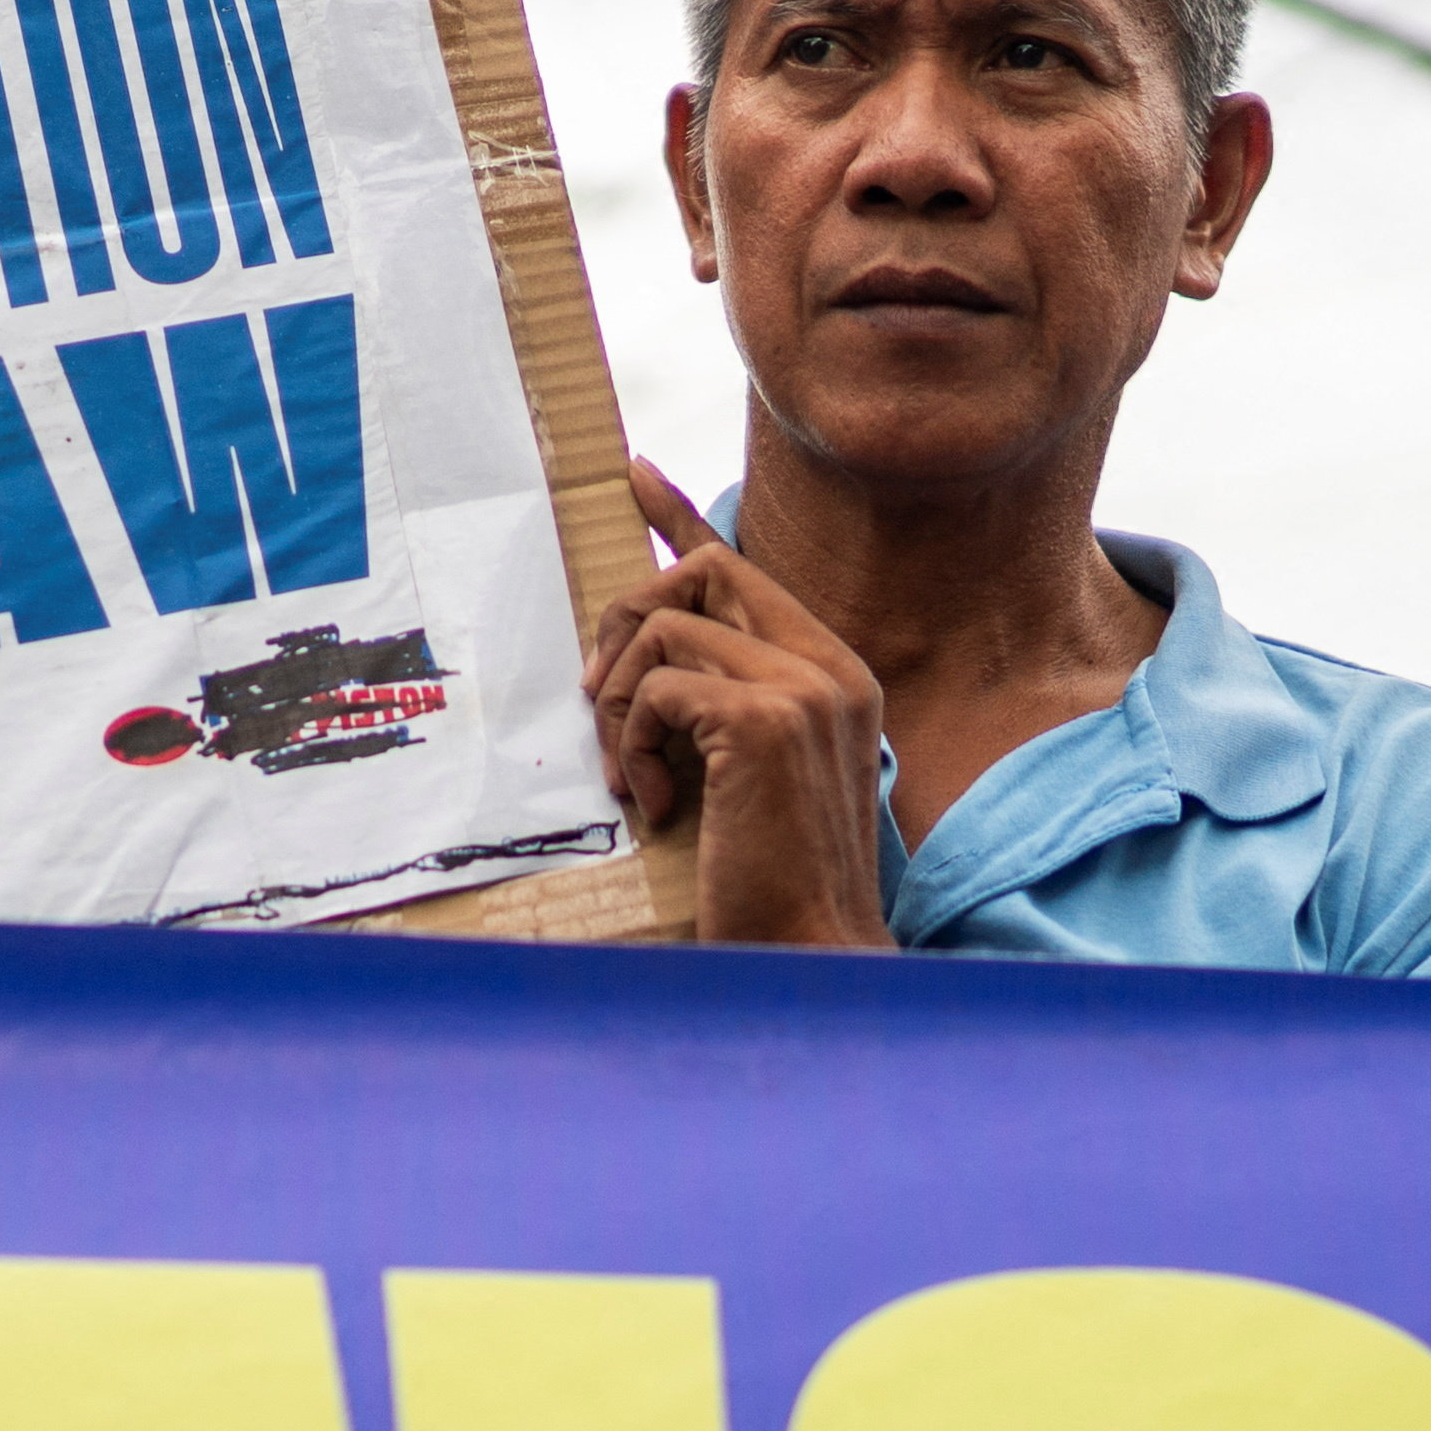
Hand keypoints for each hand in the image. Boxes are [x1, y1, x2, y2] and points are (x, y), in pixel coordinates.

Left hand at [587, 460, 892, 947]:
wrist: (807, 955)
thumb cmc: (770, 879)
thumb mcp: (749, 775)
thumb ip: (716, 706)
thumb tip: (641, 657)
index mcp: (834, 672)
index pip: (744, 564)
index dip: (680, 516)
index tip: (634, 475)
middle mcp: (828, 666)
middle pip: (699, 573)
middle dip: (623, 620)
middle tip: (596, 696)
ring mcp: (803, 688)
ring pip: (663, 632)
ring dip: (620, 704)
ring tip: (631, 776)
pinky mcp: (765, 722)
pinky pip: (656, 690)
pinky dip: (632, 745)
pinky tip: (652, 805)